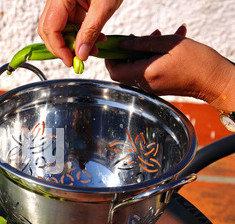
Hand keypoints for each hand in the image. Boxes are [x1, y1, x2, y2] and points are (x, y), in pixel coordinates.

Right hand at [38, 0, 122, 66]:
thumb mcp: (104, 6)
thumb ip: (91, 31)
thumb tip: (81, 53)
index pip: (50, 29)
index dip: (59, 49)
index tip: (71, 61)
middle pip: (49, 29)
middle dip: (63, 47)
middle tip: (78, 58)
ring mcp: (63, 0)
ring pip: (60, 27)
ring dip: (74, 41)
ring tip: (93, 48)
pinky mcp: (72, 1)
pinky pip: (70, 21)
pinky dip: (80, 32)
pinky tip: (95, 37)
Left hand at [105, 25, 234, 111]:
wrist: (215, 81)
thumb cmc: (197, 61)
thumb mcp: (169, 44)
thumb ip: (142, 44)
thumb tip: (122, 45)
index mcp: (145, 74)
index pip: (115, 71)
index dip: (110, 58)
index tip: (116, 45)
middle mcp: (145, 84)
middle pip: (125, 69)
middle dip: (130, 50)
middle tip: (143, 36)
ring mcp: (152, 87)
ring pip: (138, 67)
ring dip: (145, 51)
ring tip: (160, 35)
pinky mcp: (159, 86)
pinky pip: (150, 69)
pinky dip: (154, 57)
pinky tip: (170, 43)